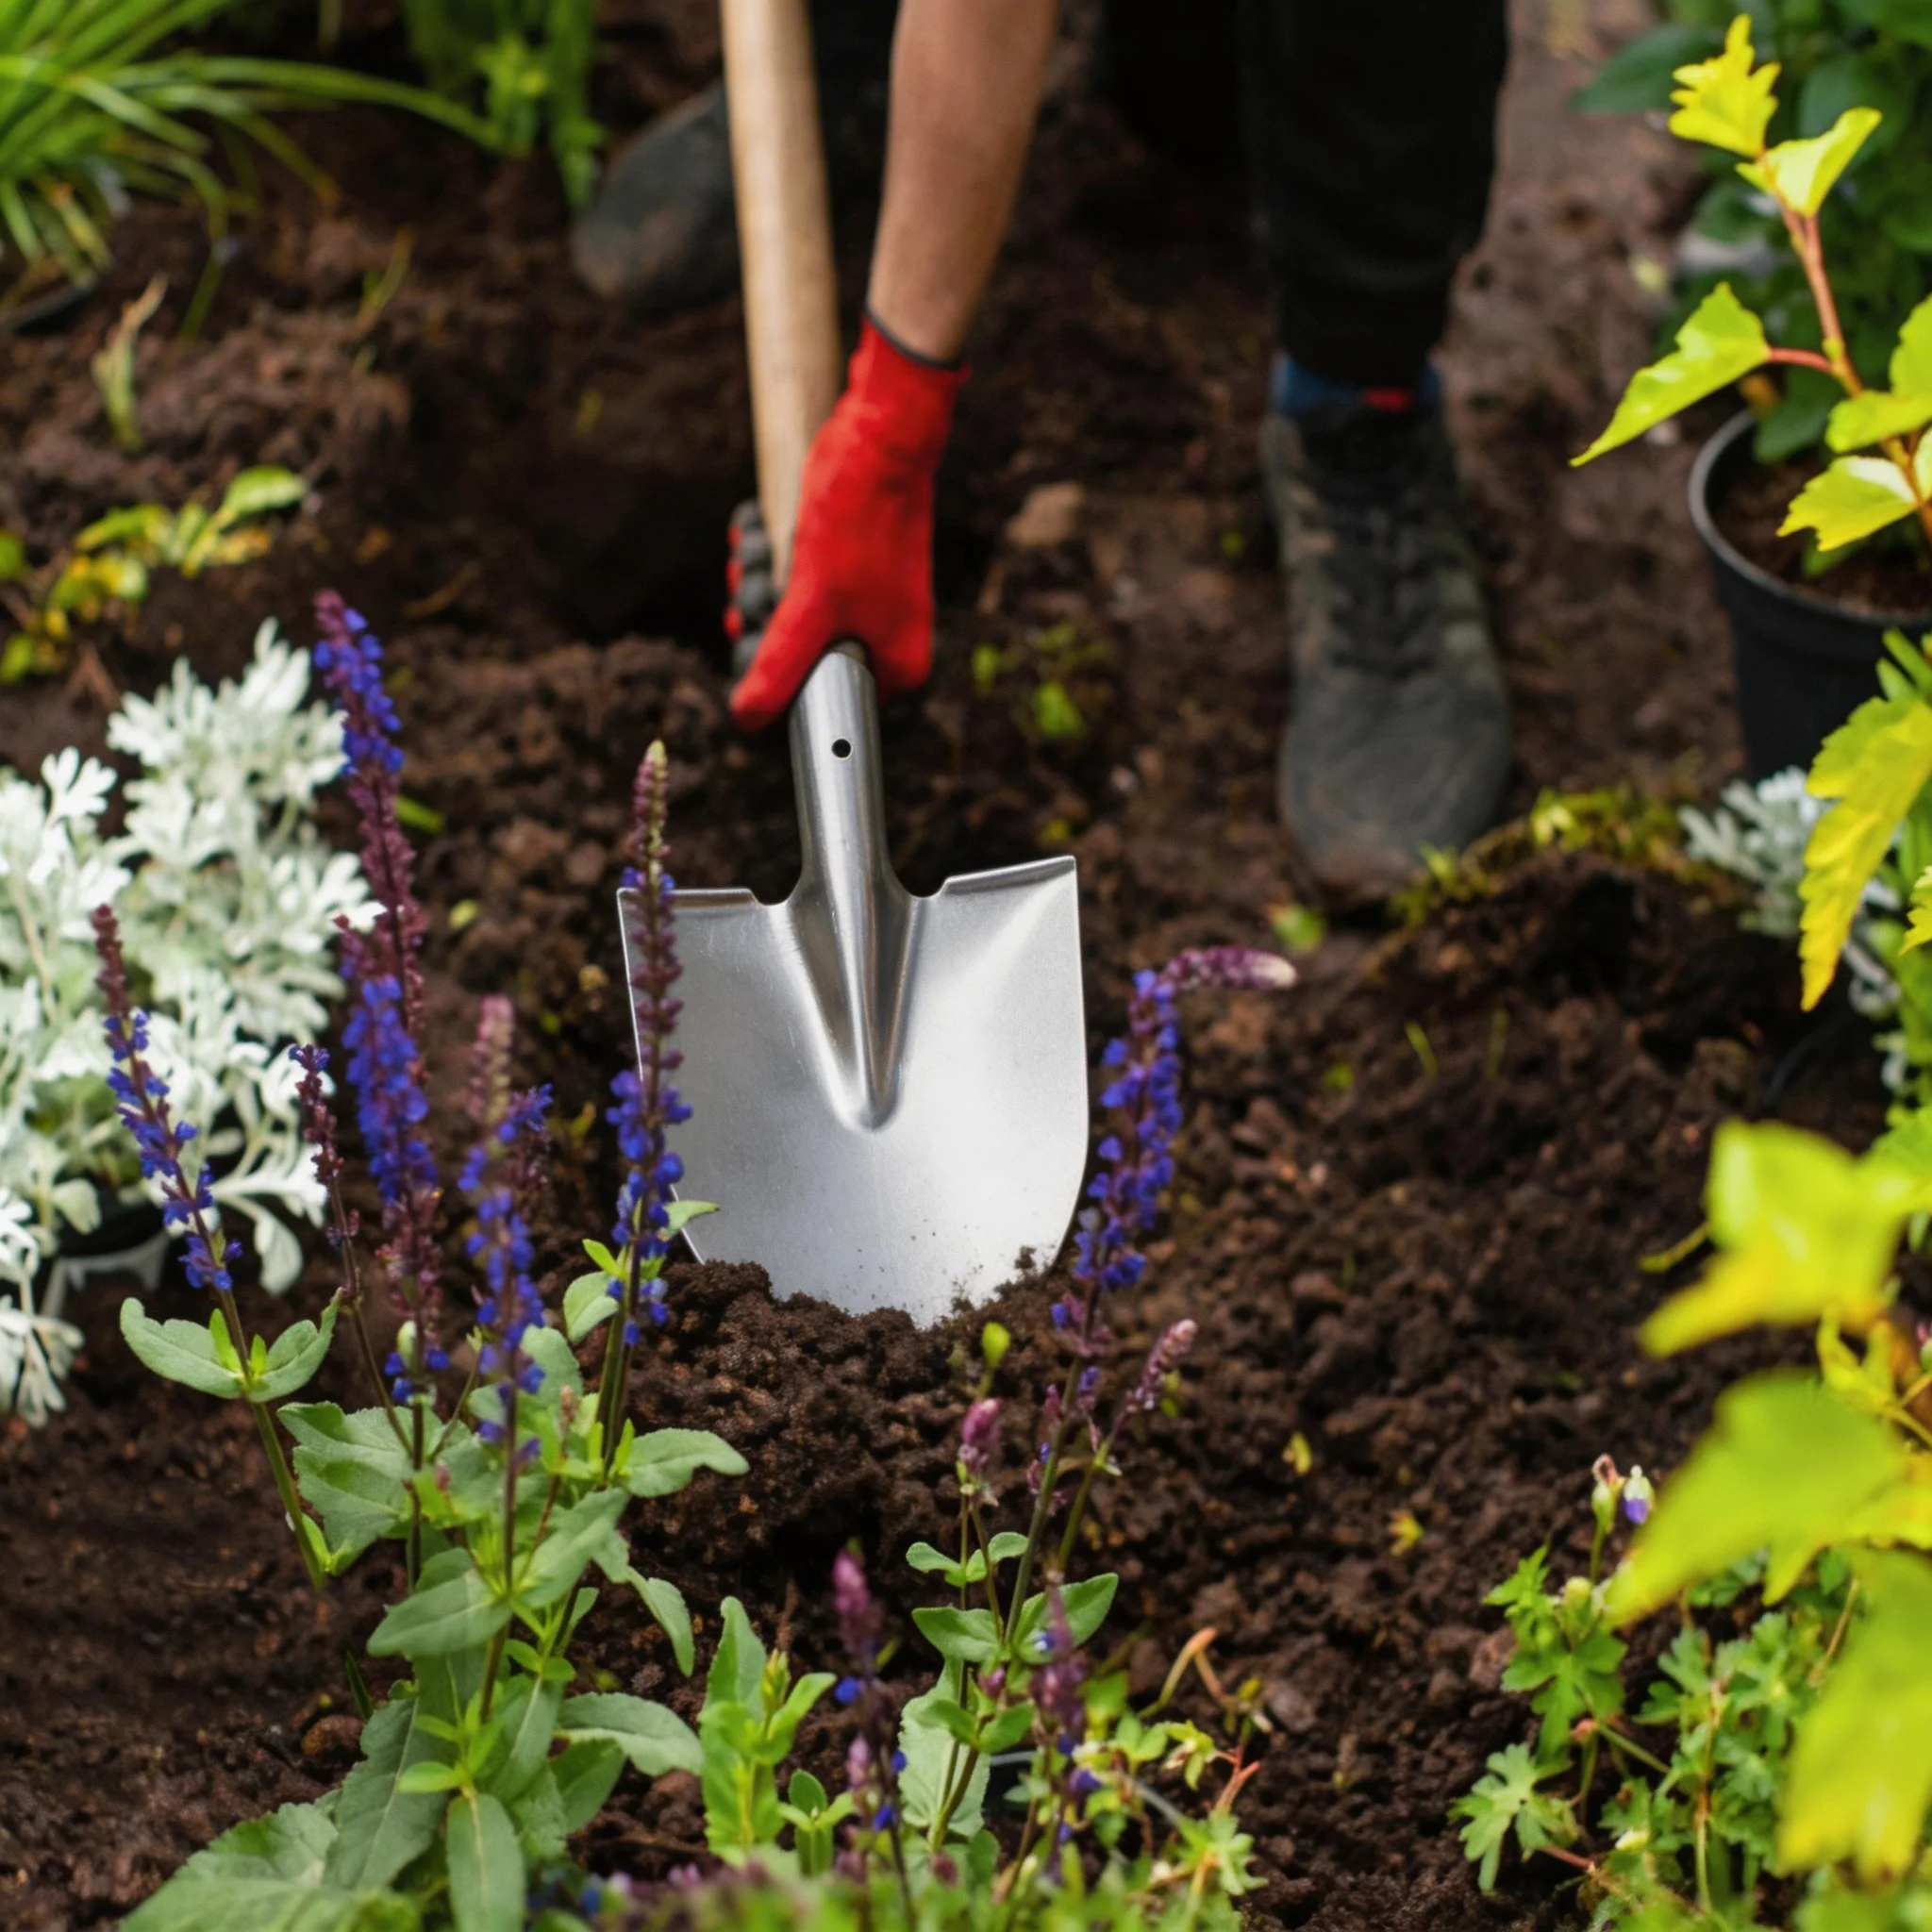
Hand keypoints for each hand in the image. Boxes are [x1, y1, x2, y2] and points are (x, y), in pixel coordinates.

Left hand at [729, 318, 965, 730]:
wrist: (881, 434)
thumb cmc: (858, 518)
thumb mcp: (811, 604)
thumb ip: (780, 668)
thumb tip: (748, 720)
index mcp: (894, 667)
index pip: (814, 704)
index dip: (772, 672)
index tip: (759, 631)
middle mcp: (884, 642)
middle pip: (793, 661)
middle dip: (760, 615)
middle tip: (764, 578)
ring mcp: (864, 604)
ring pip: (784, 616)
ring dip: (757, 577)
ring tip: (764, 546)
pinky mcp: (844, 569)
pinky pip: (790, 582)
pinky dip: (766, 554)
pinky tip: (762, 527)